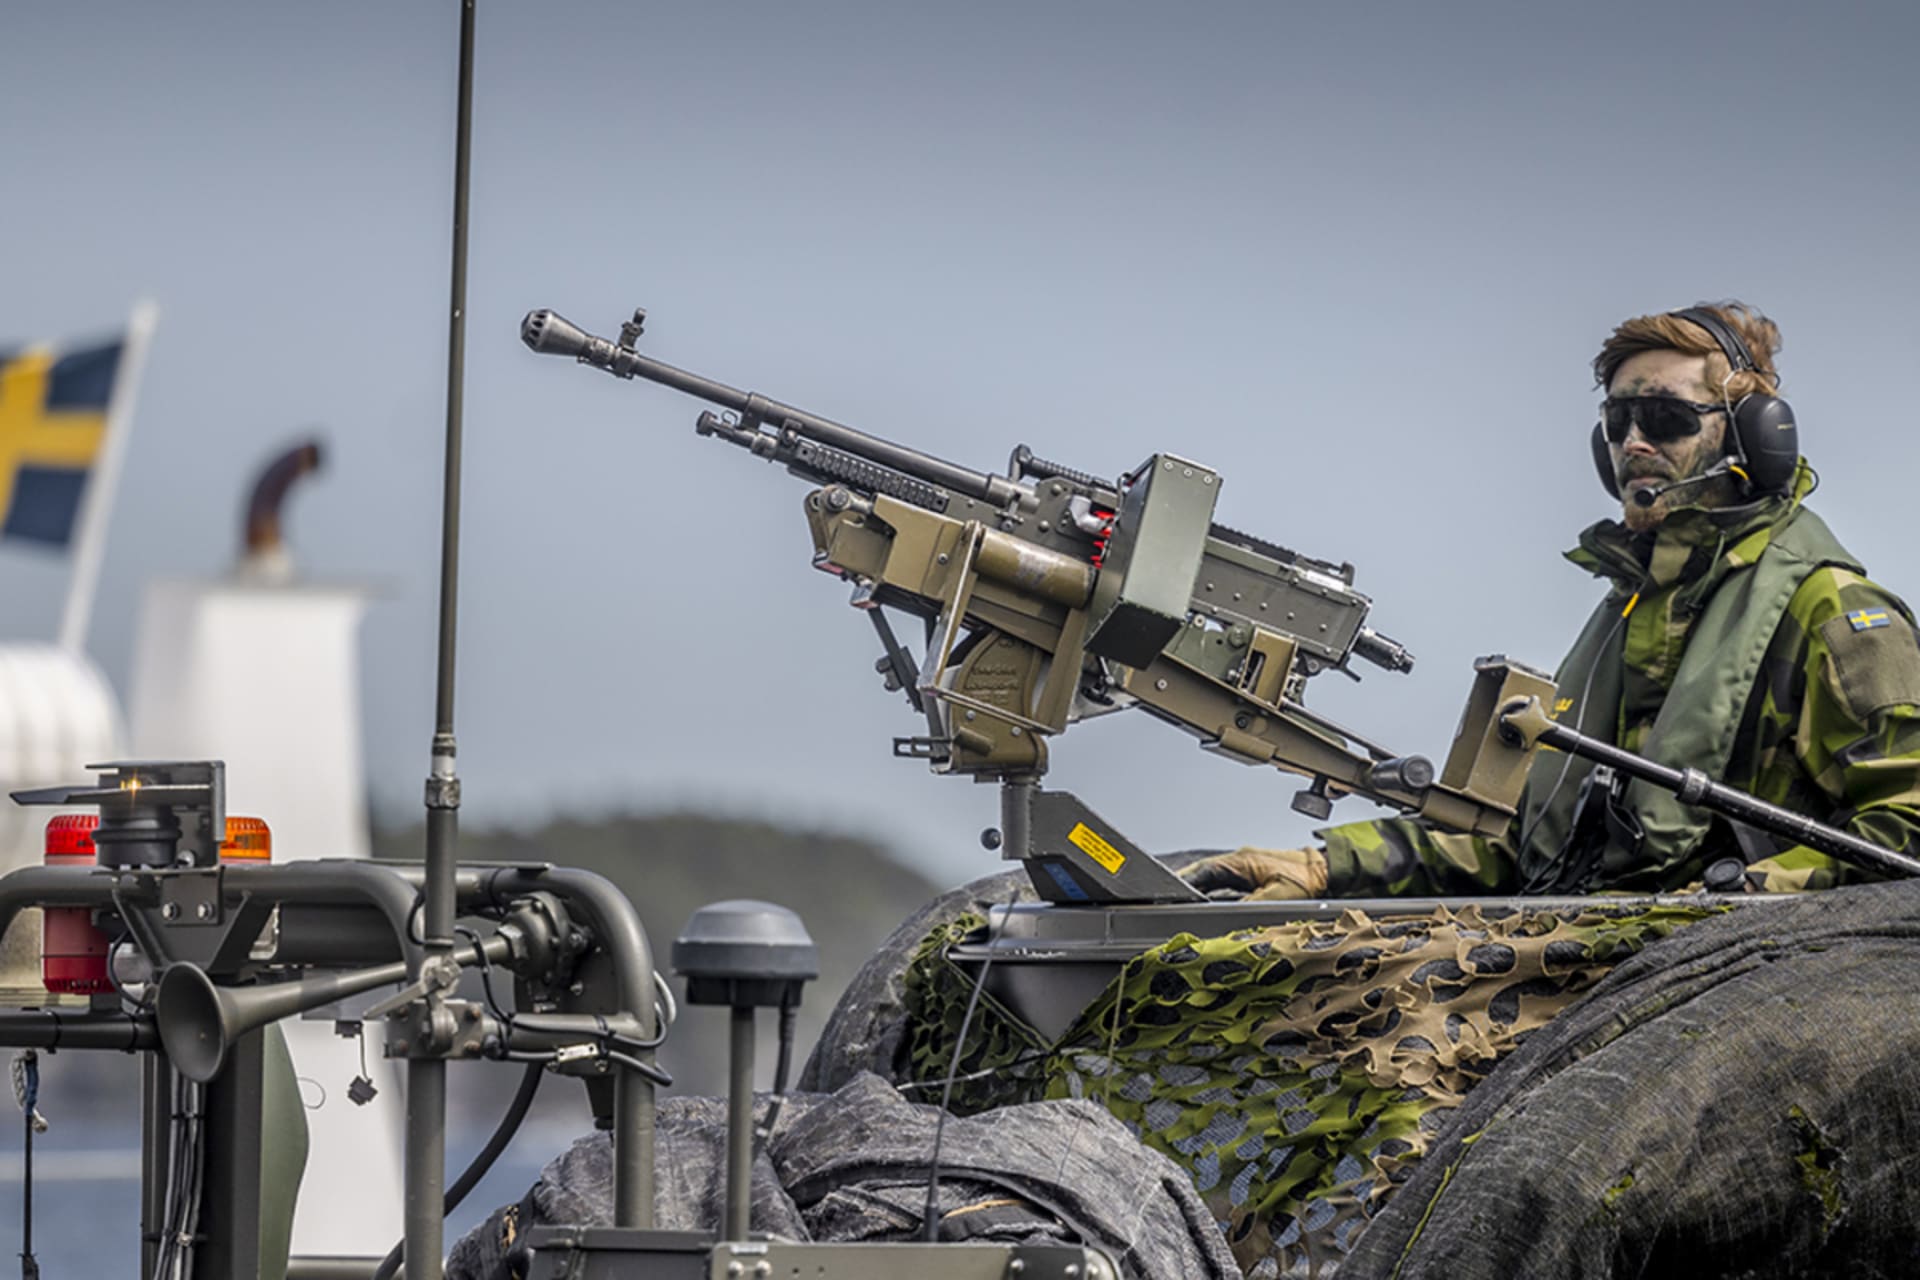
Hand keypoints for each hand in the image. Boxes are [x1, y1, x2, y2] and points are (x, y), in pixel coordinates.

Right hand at [1181, 846, 1329, 899]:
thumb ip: (1249, 905)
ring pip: (1215, 881)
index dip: (1184, 881)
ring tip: (1186, 907)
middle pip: (1205, 875)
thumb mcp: (1277, 896)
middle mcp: (1242, 862)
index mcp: (1242, 861)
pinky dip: (1215, 896)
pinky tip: (1211, 908)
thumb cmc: (1308, 878)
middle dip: (1187, 888)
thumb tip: (1226, 917)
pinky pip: (1227, 886)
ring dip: (1201, 892)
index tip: (1167, 891)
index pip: (1203, 870)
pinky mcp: (1255, 878)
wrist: (1330, 871)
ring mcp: (1248, 869)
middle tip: (1169, 902)